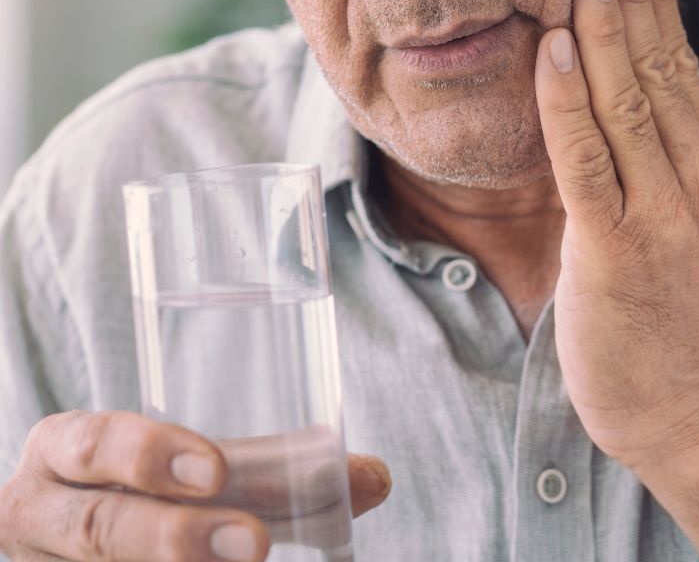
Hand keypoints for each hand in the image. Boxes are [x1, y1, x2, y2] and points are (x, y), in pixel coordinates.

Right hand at [0, 410, 389, 560]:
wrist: (70, 520)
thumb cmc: (142, 484)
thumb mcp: (186, 463)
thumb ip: (271, 466)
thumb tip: (376, 479)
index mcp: (62, 450)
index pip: (91, 443)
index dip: (147, 453)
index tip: (217, 469)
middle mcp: (36, 513)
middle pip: (98, 529)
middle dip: (176, 538)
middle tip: (255, 542)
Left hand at [534, 0, 698, 473]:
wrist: (690, 409)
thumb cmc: (673, 308)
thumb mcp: (685, 217)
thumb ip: (660, 151)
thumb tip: (620, 79)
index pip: (683, 65)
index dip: (658, 0)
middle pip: (661, 67)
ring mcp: (664, 215)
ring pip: (629, 99)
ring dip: (606, 25)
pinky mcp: (616, 250)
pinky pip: (587, 156)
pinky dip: (568, 97)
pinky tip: (556, 46)